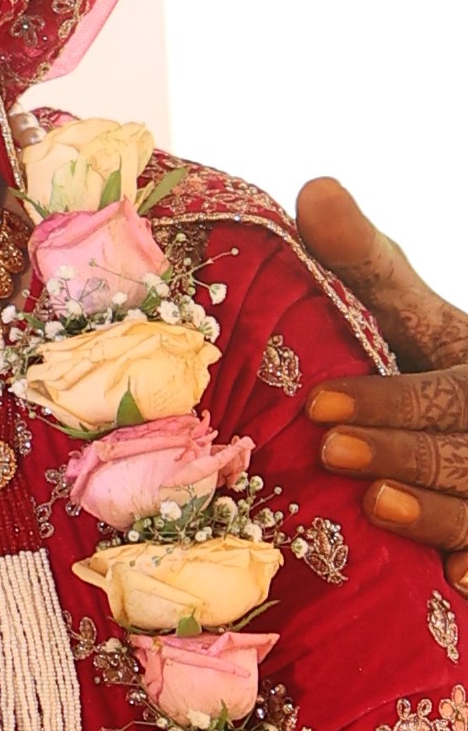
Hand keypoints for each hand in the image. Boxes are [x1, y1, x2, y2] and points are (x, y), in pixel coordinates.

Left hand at [297, 176, 467, 592]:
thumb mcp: (408, 314)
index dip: (388, 399)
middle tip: (330, 449)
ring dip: (438, 512)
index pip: (445, 387)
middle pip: (467, 445)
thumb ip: (363, 261)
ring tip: (374, 506)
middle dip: (405, 449)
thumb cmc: (429, 368)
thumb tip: (316, 187)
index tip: (319, 405)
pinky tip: (454, 581)